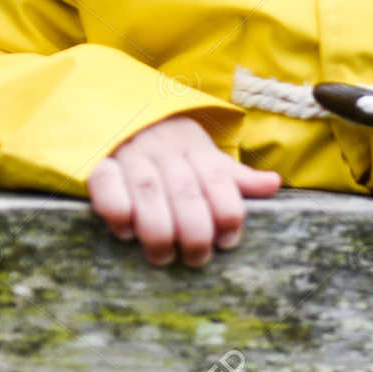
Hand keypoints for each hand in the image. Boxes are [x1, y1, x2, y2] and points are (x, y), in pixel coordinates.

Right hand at [87, 115, 281, 267]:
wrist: (123, 112)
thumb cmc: (172, 148)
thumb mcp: (206, 157)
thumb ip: (235, 177)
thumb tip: (273, 184)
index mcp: (196, 148)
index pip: (218, 179)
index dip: (227, 212)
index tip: (228, 241)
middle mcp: (165, 150)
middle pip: (185, 191)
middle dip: (195, 230)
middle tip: (197, 259)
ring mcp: (131, 154)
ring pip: (148, 191)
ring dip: (158, 229)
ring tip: (163, 257)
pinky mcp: (99, 163)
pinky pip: (105, 184)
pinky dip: (117, 210)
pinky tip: (126, 233)